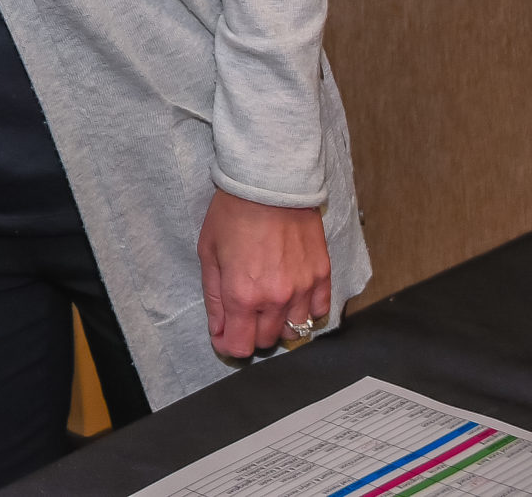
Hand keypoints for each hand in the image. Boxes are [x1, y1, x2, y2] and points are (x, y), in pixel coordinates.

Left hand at [197, 188, 331, 358]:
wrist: (269, 184)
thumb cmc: (233, 213)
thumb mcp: (208, 254)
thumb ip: (214, 299)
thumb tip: (218, 331)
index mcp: (242, 295)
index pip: (240, 346)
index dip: (229, 346)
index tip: (225, 337)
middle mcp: (276, 299)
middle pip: (267, 341)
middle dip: (251, 333)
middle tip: (243, 313)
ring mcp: (303, 289)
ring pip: (295, 331)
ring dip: (280, 324)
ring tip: (267, 302)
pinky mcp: (323, 276)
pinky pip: (320, 312)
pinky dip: (307, 311)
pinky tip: (293, 297)